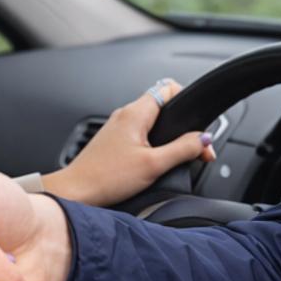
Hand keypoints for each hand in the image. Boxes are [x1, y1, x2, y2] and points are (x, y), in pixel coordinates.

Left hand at [41, 78, 213, 205]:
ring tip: (177, 158)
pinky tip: (156, 163)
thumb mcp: (153, 165)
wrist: (75, 192)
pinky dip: (153, 146)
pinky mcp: (114, 142)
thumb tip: (204, 139)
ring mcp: (118, 128)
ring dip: (169, 138)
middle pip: (164, 107)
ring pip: (152, 123)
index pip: (169, 88)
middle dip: (182, 126)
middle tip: (195, 150)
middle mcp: (125, 115)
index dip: (187, 102)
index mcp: (135, 113)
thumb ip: (183, 149)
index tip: (198, 126)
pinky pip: (140, 135)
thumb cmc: (106, 178)